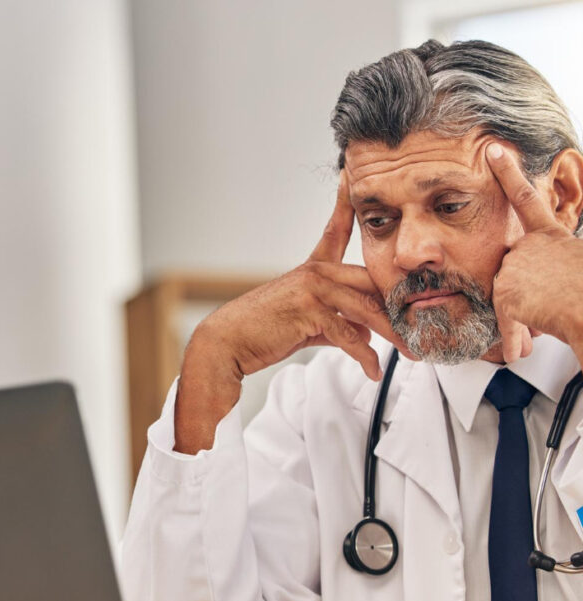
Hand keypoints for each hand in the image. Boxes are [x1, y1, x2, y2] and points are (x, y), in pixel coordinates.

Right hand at [174, 174, 412, 453]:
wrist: (229, 342)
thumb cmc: (263, 331)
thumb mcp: (305, 323)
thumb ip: (337, 324)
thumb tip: (366, 336)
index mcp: (313, 269)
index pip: (335, 230)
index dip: (346, 204)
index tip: (353, 177)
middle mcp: (315, 273)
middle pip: (371, 284)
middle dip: (401, 308)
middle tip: (425, 328)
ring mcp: (312, 291)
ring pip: (367, 311)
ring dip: (393, 336)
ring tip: (413, 353)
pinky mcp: (309, 313)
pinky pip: (349, 336)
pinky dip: (365, 357)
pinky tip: (373, 371)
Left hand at [486, 143, 582, 362]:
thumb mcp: (574, 265)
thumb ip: (554, 267)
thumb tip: (549, 277)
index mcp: (552, 237)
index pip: (526, 198)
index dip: (509, 173)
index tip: (495, 151)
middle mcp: (529, 246)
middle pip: (513, 274)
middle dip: (528, 296)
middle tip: (553, 305)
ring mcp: (515, 267)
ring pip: (508, 299)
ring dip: (526, 319)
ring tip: (552, 321)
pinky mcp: (505, 292)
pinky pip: (504, 322)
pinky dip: (513, 339)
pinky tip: (519, 350)